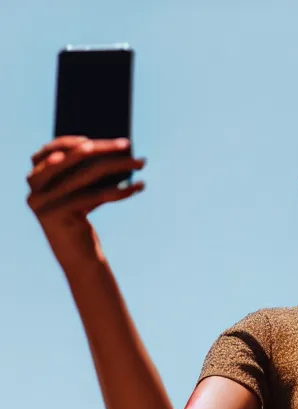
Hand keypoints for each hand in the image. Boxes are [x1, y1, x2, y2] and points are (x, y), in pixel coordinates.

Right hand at [26, 136, 145, 269]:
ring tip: (140, 162)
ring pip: (86, 175)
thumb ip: (85, 172)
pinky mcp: (60, 216)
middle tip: (127, 143)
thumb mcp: (80, 192)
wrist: (78, 257)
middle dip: (101, 149)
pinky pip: (96, 195)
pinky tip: (139, 186)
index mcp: (35, 180)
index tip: (94, 140)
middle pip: (70, 159)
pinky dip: (121, 189)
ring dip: (119, 166)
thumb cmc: (80, 219)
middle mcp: (34, 190)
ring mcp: (44, 203)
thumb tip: (115, 150)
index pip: (47, 152)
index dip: (69, 142)